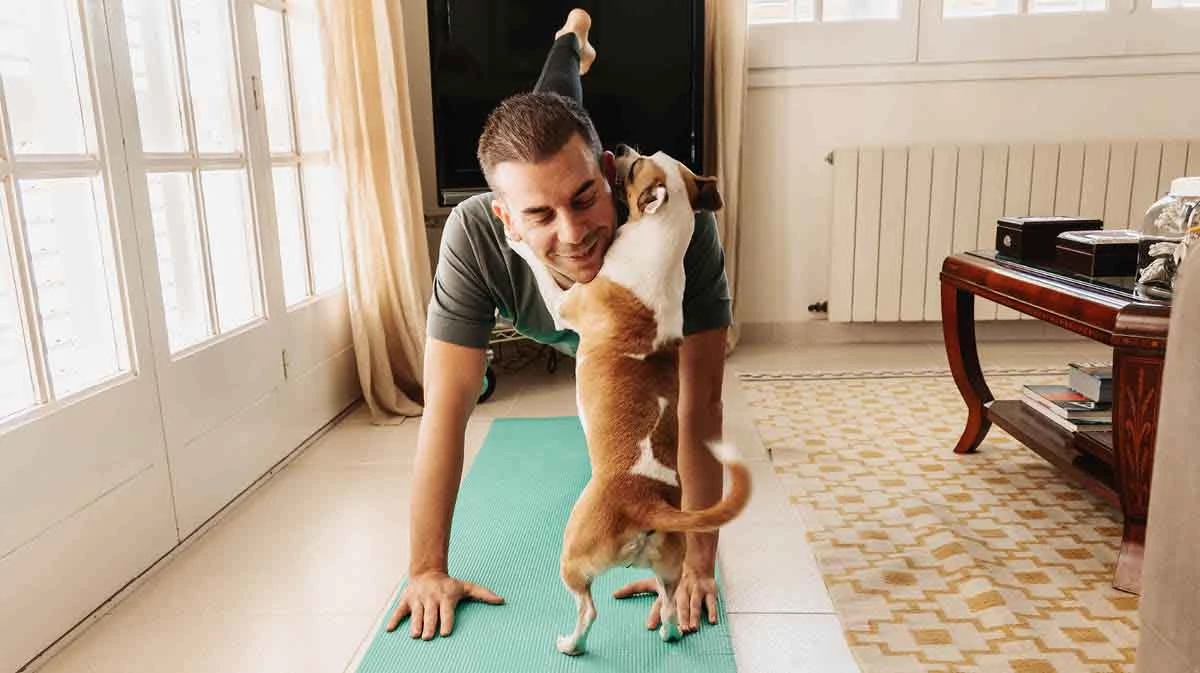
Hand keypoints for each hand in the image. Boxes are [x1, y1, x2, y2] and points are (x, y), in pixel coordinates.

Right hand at [385, 571, 504, 638]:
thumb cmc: (449, 585)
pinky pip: (399, 611)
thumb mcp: (466, 587)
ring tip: (416, 635)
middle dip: (429, 626)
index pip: (446, 611)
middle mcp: (431, 598)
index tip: (445, 633)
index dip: (445, 621)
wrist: (427, 571)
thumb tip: (502, 600)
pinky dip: (394, 620)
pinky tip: (390, 630)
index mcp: (445, 596)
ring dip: (415, 625)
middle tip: (429, 637)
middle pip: (430, 615)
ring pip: (415, 614)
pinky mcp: (406, 601)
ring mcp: (417, 599)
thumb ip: (484, 594)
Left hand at [612, 570, 719, 633]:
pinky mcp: (709, 590)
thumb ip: (635, 588)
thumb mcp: (653, 580)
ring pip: (694, 604)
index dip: (653, 613)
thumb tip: (613, 593)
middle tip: (674, 631)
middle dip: (676, 617)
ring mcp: (695, 589)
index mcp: (666, 587)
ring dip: (692, 616)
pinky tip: (710, 621)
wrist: (695, 559)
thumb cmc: (671, 574)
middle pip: (678, 604)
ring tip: (689, 628)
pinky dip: (712, 611)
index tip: (648, 626)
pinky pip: (711, 601)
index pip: (657, 600)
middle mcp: (680, 589)